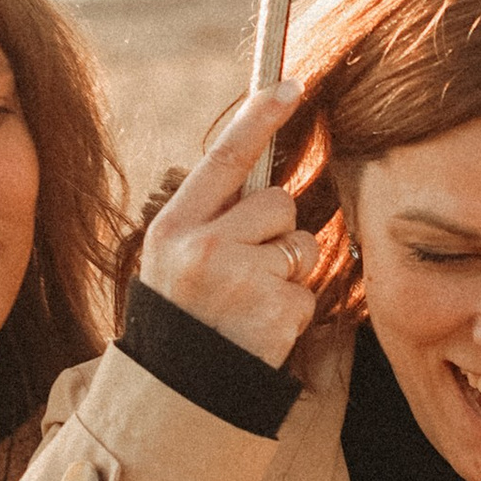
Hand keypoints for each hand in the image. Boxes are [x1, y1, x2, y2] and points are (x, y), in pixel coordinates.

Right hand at [136, 84, 314, 368]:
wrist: (177, 395)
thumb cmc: (182, 321)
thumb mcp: (174, 261)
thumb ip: (212, 218)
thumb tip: (266, 175)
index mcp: (173, 227)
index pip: (225, 158)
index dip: (259, 117)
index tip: (292, 85)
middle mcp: (203, 247)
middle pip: (277, 203)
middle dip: (276, 233)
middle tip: (244, 276)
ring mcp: (240, 280)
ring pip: (300, 246)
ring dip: (288, 274)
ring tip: (249, 307)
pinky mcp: (275, 312)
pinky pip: (308, 292)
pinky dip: (293, 313)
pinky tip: (260, 333)